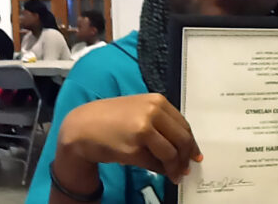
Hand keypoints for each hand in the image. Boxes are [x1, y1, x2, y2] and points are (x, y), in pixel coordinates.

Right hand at [57, 93, 202, 183]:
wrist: (82, 127)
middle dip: (186, 157)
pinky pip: (155, 164)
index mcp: (156, 101)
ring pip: (171, 154)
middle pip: (182, 139)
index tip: (195, 154)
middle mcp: (152, 112)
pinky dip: (160, 170)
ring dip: (176, 168)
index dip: (191, 142)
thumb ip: (160, 122)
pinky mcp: (134, 149)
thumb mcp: (138, 110)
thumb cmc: (109, 118)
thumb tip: (182, 145)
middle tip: (186, 168)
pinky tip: (160, 172)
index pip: (183, 125)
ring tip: (175, 175)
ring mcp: (143, 130)